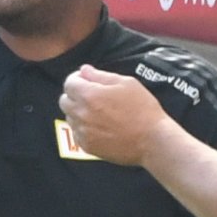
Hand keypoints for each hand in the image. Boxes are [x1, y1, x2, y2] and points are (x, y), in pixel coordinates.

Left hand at [57, 66, 172, 167]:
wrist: (152, 140)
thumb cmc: (142, 109)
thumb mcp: (126, 83)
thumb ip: (100, 76)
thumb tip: (84, 70)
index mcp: (90, 95)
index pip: (69, 83)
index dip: (77, 80)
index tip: (87, 81)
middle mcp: (82, 114)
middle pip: (64, 101)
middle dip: (74, 95)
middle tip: (91, 96)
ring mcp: (83, 132)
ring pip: (69, 118)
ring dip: (78, 112)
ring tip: (98, 113)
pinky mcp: (87, 146)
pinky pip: (76, 133)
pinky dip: (83, 128)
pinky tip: (99, 127)